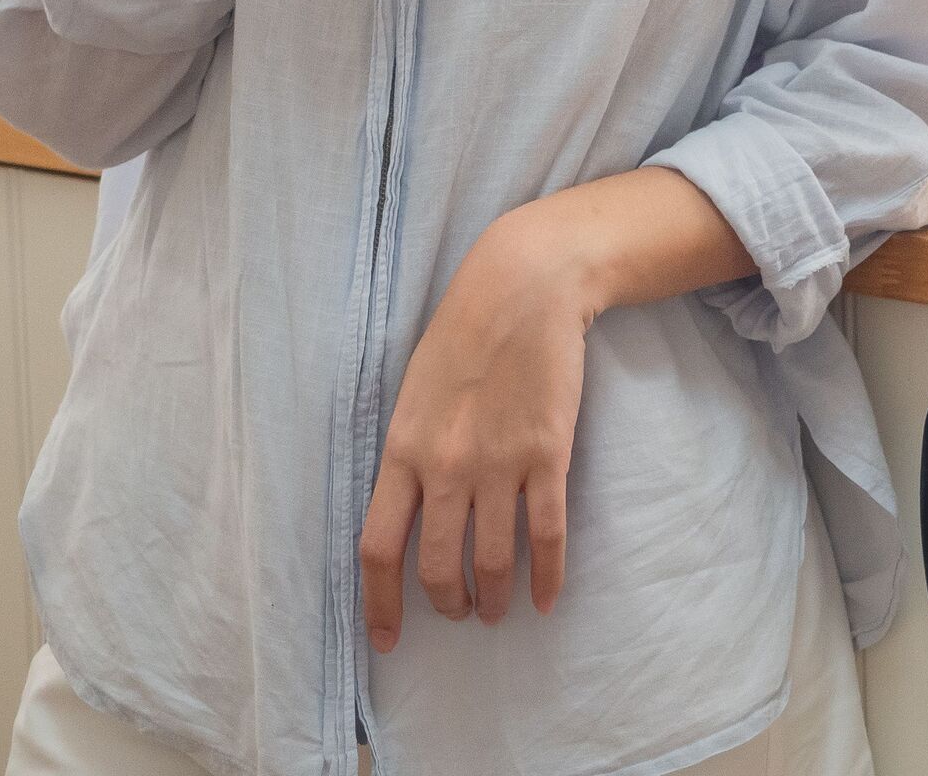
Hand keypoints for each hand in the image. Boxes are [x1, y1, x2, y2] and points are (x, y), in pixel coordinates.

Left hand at [360, 204, 594, 645]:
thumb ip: (407, 453)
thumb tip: (406, 510)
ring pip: (491, 560)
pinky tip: (547, 599)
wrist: (523, 287)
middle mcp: (446, 466)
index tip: (386, 640)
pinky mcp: (548, 454)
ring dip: (492, 599)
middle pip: (437, 566)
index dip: (380, 605)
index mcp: (402, 450)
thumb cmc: (463, 333)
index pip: (378, 548)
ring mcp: (499, 463)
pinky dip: (547, 577)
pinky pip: (547, 534)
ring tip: (497, 611)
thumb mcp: (412, 392)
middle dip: (446, 604)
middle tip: (458, 614)